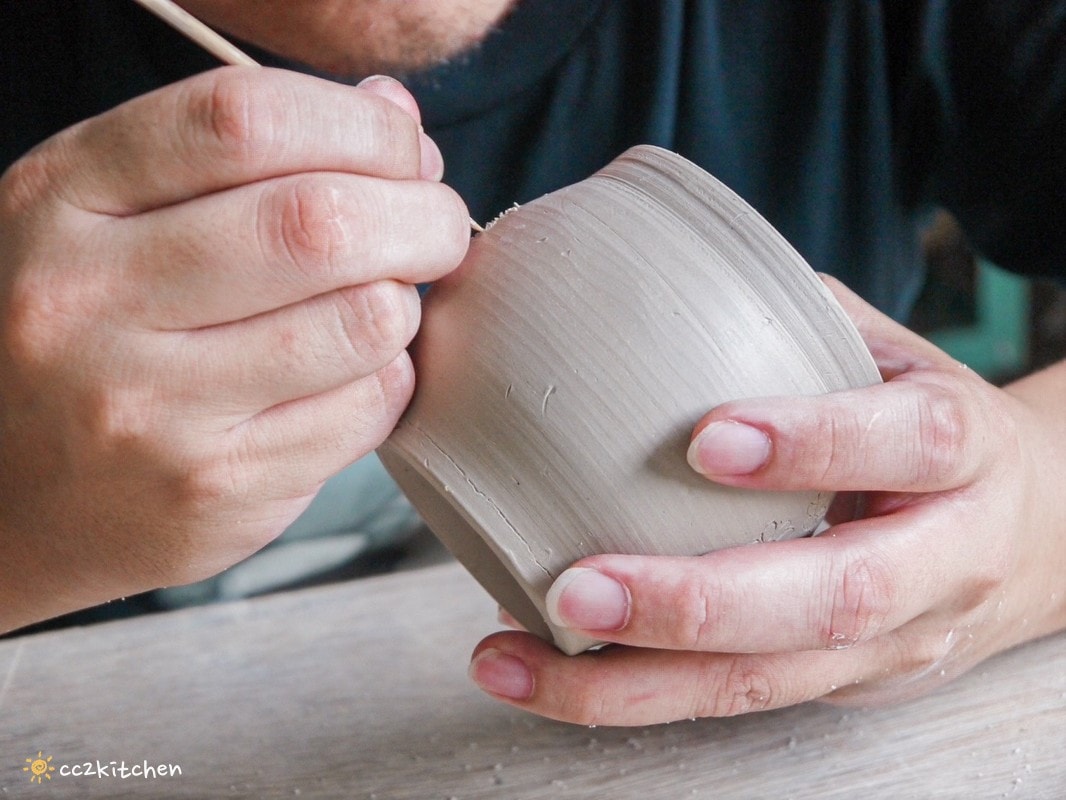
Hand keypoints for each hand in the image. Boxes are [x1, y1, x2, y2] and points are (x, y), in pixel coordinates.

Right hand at [0, 68, 468, 630]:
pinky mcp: (217, 488)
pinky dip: (387, 380)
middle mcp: (91, 302)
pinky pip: (364, 410)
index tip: (405, 152)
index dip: (361, 127)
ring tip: (379, 302)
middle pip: (318, 224)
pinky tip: (350, 375)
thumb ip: (241, 151)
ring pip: (362, 322)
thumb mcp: (109, 211)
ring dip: (404, 303)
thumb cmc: (78, 333)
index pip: (244, 122)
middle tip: (435, 225)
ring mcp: (151, 409)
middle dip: (419, 215)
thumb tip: (391, 111)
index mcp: (62, 199)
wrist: (4, 500)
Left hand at [469, 276, 1065, 724]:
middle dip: (697, 602)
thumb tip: (651, 273)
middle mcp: (940, 561)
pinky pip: (737, 701)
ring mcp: (895, 640)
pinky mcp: (846, 686)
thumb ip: (798, 324)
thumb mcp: (893, 358)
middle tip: (576, 587)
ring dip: (635, 682)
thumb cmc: (930, 427)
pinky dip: (634, 695)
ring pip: (770, 680)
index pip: (911, 442)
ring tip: (520, 657)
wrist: (1034, 536)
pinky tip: (547, 670)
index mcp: (963, 454)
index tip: (705, 440)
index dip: (816, 442)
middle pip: (834, 598)